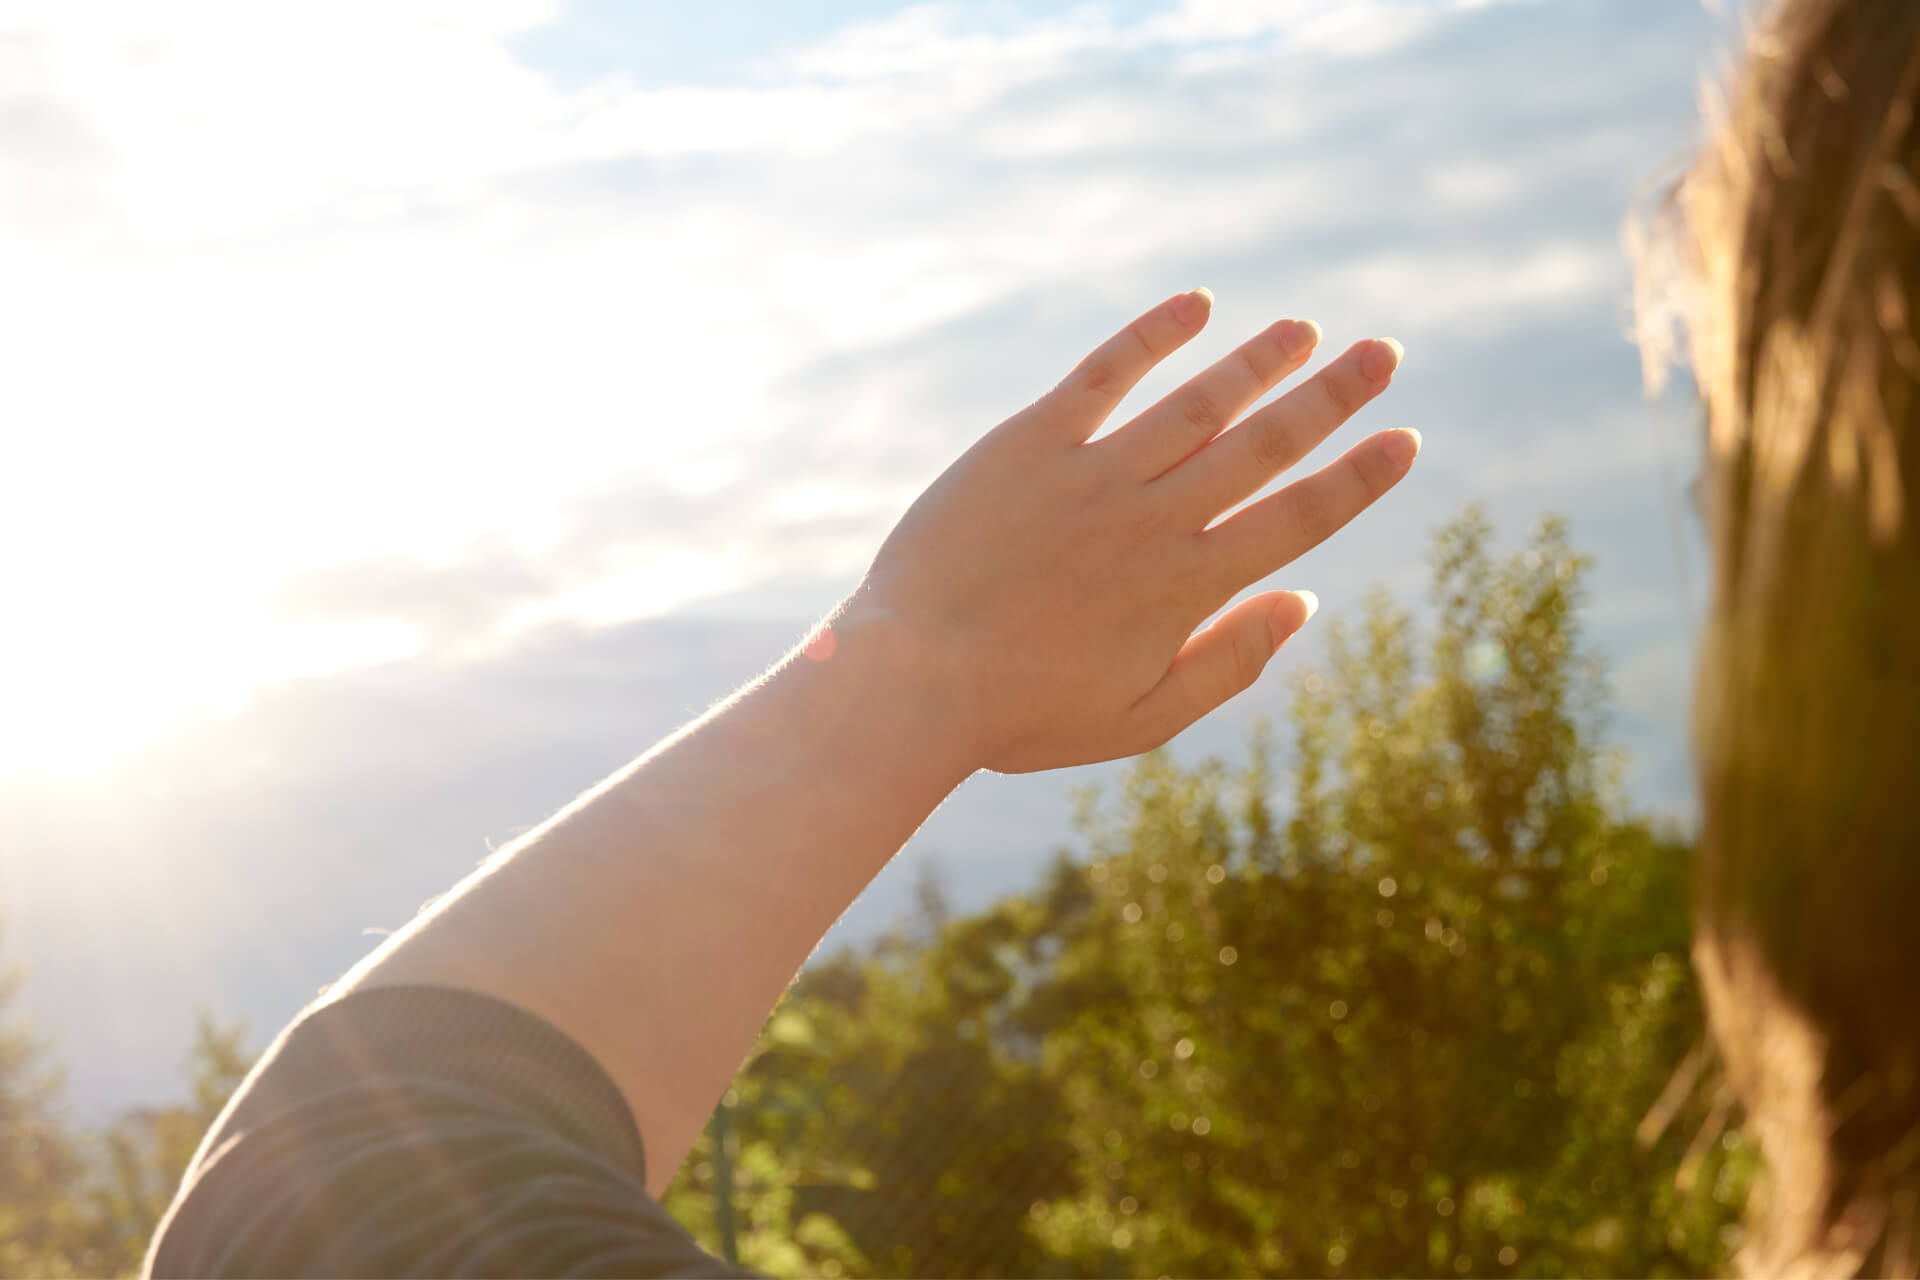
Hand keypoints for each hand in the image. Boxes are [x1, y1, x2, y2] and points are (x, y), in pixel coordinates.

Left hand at [849, 288, 1419, 773]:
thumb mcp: (1137, 719)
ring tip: (1305, 329)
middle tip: (1384, 354)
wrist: (909, 679)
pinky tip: (1198, 305)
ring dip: (1259, 361)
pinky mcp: (1029, 442)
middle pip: (1265, 445)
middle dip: (1332, 397)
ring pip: (1198, 402)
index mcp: (1186, 588)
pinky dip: (1153, 335)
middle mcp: (1153, 519)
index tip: (1405, 440)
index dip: (1358, 478)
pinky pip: (1104, 373)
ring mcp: (1092, 474)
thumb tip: (1302, 603)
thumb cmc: (1019, 711)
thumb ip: (1227, 665)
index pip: (1297, 519)